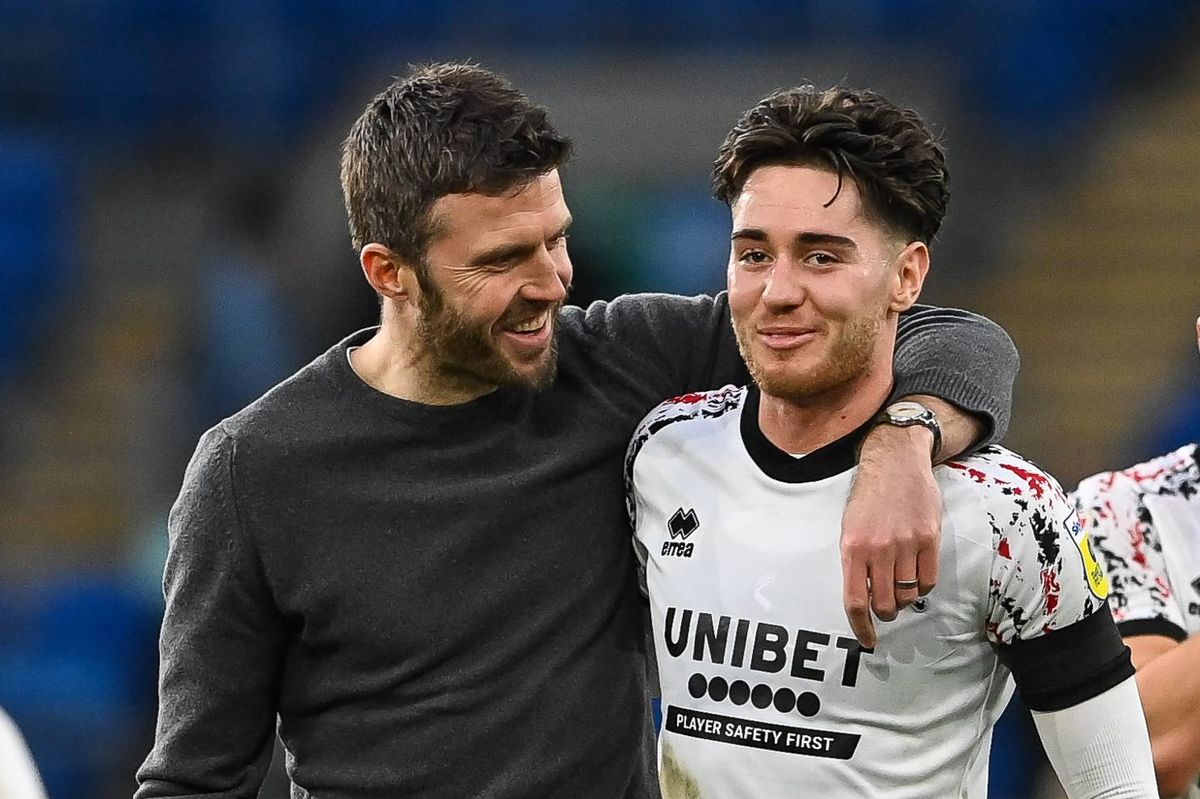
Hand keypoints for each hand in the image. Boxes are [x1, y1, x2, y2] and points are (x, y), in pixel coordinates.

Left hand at [841, 423, 941, 648]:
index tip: (867, 640)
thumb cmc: (868, 495)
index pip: (855, 601)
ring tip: (900, 588)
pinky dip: (922, 587)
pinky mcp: (929, 538)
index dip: (861, 627)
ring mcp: (906, 544)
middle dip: (885, 613)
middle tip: (886, 607)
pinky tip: (917, 578)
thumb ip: (855, 560)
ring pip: (907, 594)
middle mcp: (878, 549)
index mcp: (852, 547)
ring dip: (903, 599)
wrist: (895, 461)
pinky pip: (928, 579)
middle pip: (884, 603)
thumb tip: (862, 596)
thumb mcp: (849, 526)